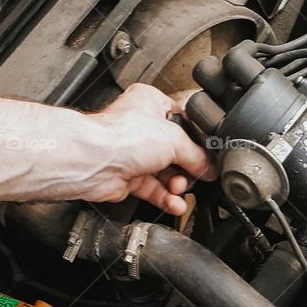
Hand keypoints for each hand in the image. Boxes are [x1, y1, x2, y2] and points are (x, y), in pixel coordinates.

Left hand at [81, 83, 214, 215]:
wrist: (95, 162)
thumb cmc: (122, 136)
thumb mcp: (175, 140)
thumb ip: (198, 156)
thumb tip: (211, 167)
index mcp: (151, 103)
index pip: (183, 123)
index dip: (197, 141)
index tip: (208, 157)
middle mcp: (141, 127)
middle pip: (176, 151)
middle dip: (187, 168)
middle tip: (195, 175)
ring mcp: (134, 153)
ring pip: (165, 173)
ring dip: (177, 185)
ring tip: (180, 189)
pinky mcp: (129, 177)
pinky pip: (154, 189)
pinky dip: (166, 197)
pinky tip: (176, 203)